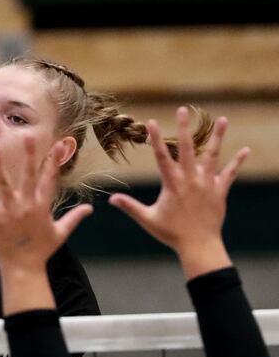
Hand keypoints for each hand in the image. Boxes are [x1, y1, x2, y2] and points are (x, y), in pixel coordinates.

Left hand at [0, 138, 92, 313]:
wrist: (24, 269)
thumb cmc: (42, 251)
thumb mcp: (60, 233)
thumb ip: (74, 218)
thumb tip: (90, 209)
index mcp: (43, 206)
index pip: (50, 179)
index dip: (54, 161)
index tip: (58, 145)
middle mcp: (28, 205)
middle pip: (29, 176)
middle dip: (29, 156)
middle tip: (27, 137)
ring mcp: (11, 211)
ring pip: (5, 184)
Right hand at [109, 107, 249, 279]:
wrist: (200, 246)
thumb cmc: (172, 233)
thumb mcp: (148, 219)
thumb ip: (130, 206)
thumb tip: (111, 199)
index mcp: (173, 184)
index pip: (162, 156)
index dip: (156, 138)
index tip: (151, 122)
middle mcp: (191, 180)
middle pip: (187, 149)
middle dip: (184, 128)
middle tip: (182, 110)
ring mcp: (207, 184)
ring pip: (213, 156)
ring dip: (218, 137)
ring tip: (223, 119)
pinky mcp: (220, 191)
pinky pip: (229, 174)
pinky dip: (237, 162)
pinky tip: (245, 150)